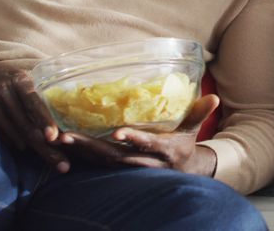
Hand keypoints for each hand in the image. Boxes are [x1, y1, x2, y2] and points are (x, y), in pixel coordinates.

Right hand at [0, 58, 68, 171]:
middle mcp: (7, 90)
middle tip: (63, 164)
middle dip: (46, 146)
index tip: (54, 138)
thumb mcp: (17, 79)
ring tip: (51, 160)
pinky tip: (24, 148)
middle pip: (28, 123)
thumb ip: (33, 96)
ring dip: (33, 148)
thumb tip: (56, 122)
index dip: (45, 120)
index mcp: (21, 80)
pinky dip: (14, 141)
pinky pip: (1, 132)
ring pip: (16, 131)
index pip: (35, 102)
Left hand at [59, 94, 219, 175]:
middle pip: (116, 157)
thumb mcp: (193, 130)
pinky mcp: (120, 172)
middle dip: (92, 147)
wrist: (181, 176)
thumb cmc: (184, 146)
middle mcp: (147, 164)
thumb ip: (199, 112)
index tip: (118, 132)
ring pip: (103, 164)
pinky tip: (64, 149)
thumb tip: (213, 97)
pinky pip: (98, 167)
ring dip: (81, 153)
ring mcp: (131, 171)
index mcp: (165, 151)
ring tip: (60, 140)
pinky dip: (81, 159)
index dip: (134, 140)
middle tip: (69, 136)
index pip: (148, 146)